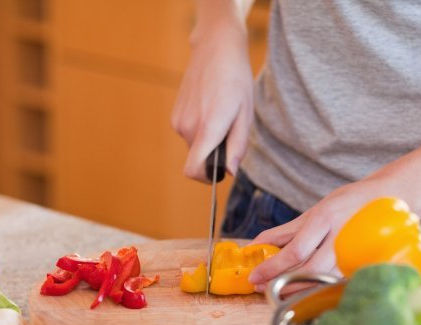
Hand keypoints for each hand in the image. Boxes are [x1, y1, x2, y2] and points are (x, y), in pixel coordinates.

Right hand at [170, 6, 253, 179]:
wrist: (216, 48)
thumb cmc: (236, 80)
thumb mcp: (245, 115)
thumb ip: (237, 147)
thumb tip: (229, 172)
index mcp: (207, 128)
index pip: (193, 169)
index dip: (206, 178)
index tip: (219, 172)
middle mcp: (188, 127)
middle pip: (198, 159)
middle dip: (214, 154)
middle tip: (229, 129)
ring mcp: (178, 120)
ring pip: (194, 146)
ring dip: (208, 140)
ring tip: (221, 114)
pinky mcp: (175, 114)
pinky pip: (189, 134)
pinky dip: (200, 129)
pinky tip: (210, 108)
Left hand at [247, 180, 388, 291]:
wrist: (388, 198)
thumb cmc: (348, 203)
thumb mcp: (314, 211)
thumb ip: (284, 231)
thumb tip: (256, 245)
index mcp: (325, 218)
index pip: (295, 251)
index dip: (272, 267)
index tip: (255, 276)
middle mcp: (340, 236)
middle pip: (308, 269)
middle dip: (281, 282)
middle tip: (262, 287)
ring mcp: (354, 252)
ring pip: (321, 280)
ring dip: (296, 289)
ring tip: (277, 290)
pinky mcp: (362, 264)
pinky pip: (334, 282)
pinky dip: (315, 288)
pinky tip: (301, 290)